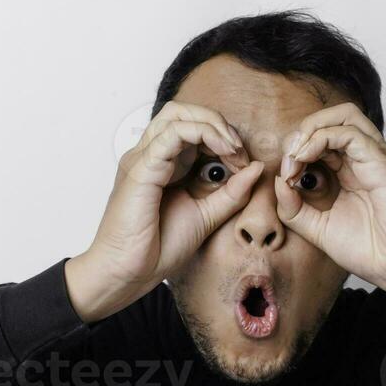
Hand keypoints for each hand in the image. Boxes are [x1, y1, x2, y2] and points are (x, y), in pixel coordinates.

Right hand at [67, 103, 264, 322]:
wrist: (128, 273)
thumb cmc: (157, 249)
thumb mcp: (207, 216)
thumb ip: (231, 193)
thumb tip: (257, 167)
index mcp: (163, 164)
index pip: (191, 127)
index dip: (223, 137)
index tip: (244, 164)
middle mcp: (150, 155)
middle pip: (182, 111)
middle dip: (217, 122)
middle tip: (240, 150)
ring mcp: (143, 158)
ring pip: (177, 114)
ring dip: (213, 125)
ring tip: (233, 149)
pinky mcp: (142, 167)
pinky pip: (173, 133)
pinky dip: (203, 134)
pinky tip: (223, 152)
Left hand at [273, 104, 385, 314]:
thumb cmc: (370, 251)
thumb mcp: (317, 229)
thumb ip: (294, 207)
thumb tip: (278, 180)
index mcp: (350, 172)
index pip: (321, 139)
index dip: (296, 149)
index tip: (285, 178)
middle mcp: (364, 159)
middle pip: (332, 119)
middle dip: (302, 132)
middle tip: (289, 159)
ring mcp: (374, 158)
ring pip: (343, 116)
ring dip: (311, 129)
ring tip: (296, 155)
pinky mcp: (382, 161)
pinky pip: (349, 133)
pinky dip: (321, 138)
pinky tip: (306, 159)